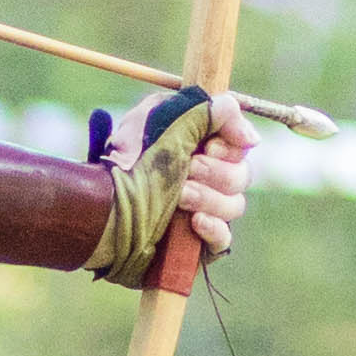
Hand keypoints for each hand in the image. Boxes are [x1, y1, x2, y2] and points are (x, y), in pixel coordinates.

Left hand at [100, 88, 257, 293]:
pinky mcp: (196, 244)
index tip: (210, 146)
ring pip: (235, 205)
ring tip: (180, 198)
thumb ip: (208, 110)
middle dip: (217, 172)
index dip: (230, 145)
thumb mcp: (164, 121)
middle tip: (190, 169)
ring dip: (209, 198)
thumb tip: (251, 137)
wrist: (104, 213)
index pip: (239, 144)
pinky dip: (214, 229)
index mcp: (196, 146)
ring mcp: (201, 212)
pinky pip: (224, 240)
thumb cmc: (128, 164)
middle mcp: (202, 178)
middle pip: (242, 174)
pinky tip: (194, 222)